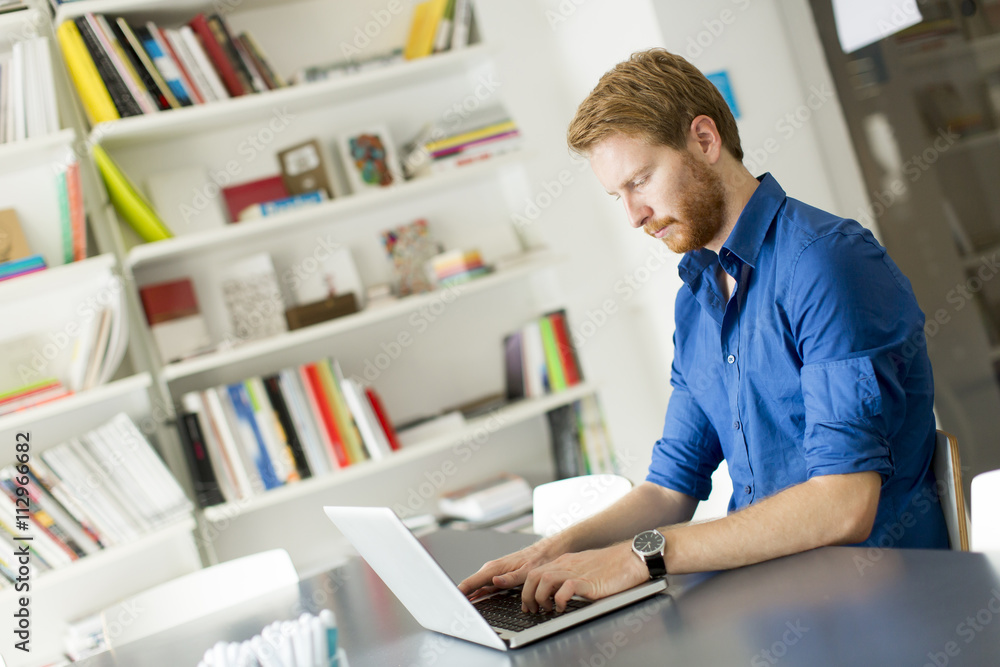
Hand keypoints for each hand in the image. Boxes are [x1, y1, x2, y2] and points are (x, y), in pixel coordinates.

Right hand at [458, 537, 566, 599]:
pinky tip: (473, 602)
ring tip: (459, 609)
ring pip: (475, 587)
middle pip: (470, 586)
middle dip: (460, 597)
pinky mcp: (497, 577)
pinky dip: (476, 595)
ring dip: (467, 597)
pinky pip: (483, 587)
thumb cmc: (538, 559)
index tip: (451, 601)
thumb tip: (494, 582)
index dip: (459, 592)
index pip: (470, 582)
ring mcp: (493, 573)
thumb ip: (510, 578)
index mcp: (494, 569)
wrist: (545, 551)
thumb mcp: (527, 570)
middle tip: (453, 612)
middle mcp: (491, 570)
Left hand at [521, 541, 648, 612]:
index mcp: (565, 562)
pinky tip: (563, 608)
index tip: (528, 603)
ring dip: (540, 598)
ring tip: (547, 609)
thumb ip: (570, 577)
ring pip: (544, 580)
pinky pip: (566, 588)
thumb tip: (558, 591)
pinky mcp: (588, 581)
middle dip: (527, 595)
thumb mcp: (584, 568)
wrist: (632, 558)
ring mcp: (577, 572)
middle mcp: (567, 565)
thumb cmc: (613, 565)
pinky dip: (559, 600)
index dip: (527, 589)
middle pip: (534, 576)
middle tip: (533, 610)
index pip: (536, 572)